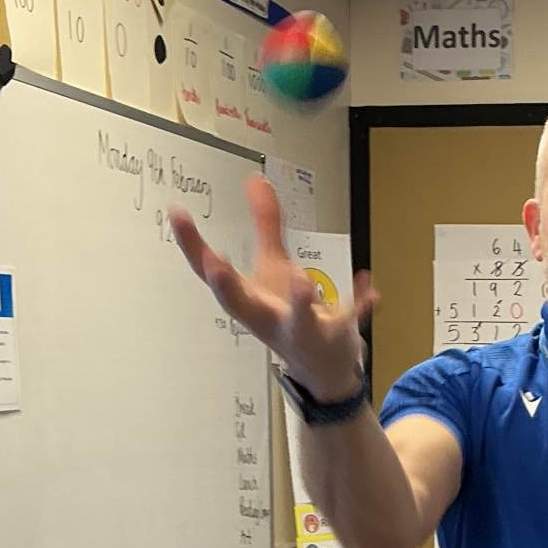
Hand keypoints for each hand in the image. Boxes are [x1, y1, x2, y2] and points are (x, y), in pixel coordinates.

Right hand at [172, 175, 375, 400]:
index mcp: (247, 300)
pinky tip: (370, 286)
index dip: (191, 246)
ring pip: (298, 320)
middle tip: (214, 264)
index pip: (210, 273)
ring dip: (299, 301)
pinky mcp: (336, 337)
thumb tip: (255, 178)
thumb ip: (265, 224)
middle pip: (241, 307)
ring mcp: (302, 331)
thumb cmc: (287, 313)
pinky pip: (348, 321)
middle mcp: (268, 318)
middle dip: (227, 288)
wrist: (321, 369)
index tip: (177, 213)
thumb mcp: (274, 267)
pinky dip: (360, 303)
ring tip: (302, 277)